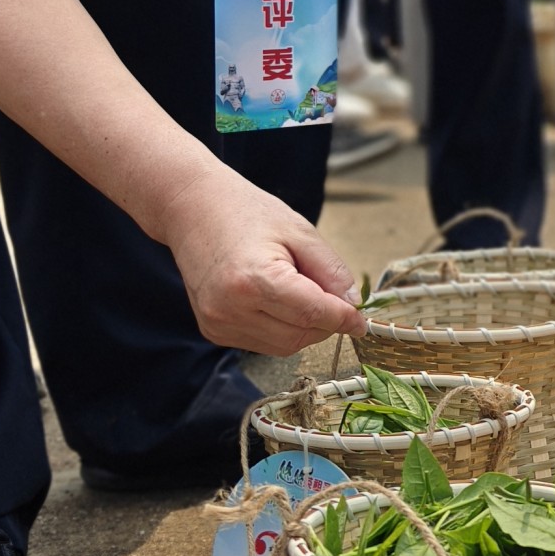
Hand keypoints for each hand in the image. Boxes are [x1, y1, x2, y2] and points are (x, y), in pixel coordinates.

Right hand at [155, 159, 364, 353]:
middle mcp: (231, 308)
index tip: (362, 321)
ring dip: (303, 327)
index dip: (343, 319)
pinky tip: (274, 298)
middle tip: (327, 291)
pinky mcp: (213, 331)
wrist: (193, 209)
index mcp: (254, 280)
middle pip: (301, 334)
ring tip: (295, 287)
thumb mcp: (300, 232)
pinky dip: (281, 328)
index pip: (313, 314)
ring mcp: (218, 323)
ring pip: (284, 345)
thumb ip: (331, 271)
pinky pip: (263, 342)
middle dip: (324, 320)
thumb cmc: (247, 213)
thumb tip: (353, 305)